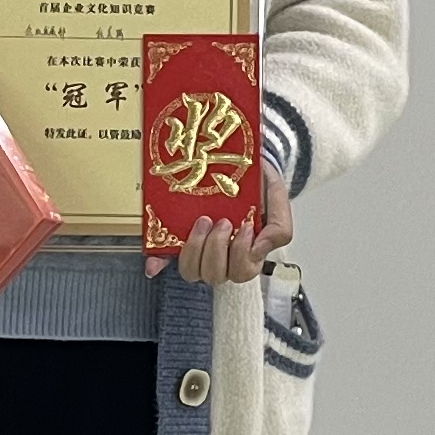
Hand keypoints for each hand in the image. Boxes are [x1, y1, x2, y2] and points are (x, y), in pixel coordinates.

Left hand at [149, 168, 292, 283]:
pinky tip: (154, 264)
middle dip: (217, 248)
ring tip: (201, 221)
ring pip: (192, 271)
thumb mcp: (278, 200)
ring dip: (195, 248)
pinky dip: (159, 263)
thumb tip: (259, 250)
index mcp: (246, 253)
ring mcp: (198, 249)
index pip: (241, 272)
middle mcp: (221, 256)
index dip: (240, 254)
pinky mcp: (176, 239)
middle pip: (215, 275)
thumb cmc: (258, 183)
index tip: (244, 226)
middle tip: (221, 221)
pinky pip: (165, 260)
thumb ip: (280, 227)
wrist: (239, 159)